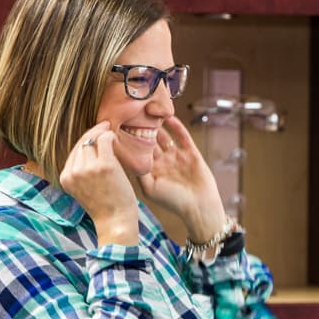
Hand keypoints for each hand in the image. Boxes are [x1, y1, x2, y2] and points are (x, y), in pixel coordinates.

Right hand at [59, 121, 139, 245]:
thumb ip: (82, 171)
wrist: (115, 221)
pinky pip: (105, 140)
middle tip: (105, 125)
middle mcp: (73, 172)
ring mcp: (88, 169)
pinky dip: (109, 135)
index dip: (85, 140)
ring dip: (102, 133)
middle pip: (81, 144)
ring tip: (110, 130)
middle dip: (93, 133)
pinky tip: (115, 137)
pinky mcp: (105, 166)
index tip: (95, 133)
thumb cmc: (105, 206)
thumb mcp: (85, 189)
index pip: (73, 151)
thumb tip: (90, 148)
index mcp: (65, 178)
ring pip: (92, 140)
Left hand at [136, 116, 226, 241]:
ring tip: (148, 112)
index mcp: (151, 170)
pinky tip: (168, 116)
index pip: (137, 152)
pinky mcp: (190, 152)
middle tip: (131, 114)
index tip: (119, 130)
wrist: (199, 206)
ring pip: (164, 136)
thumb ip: (138, 172)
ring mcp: (177, 156)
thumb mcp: (150, 188)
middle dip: (141, 130)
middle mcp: (163, 161)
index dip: (129, 142)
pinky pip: (181, 136)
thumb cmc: (173, 201)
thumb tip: (125, 156)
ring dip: (157, 125)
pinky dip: (175, 126)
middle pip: (150, 141)